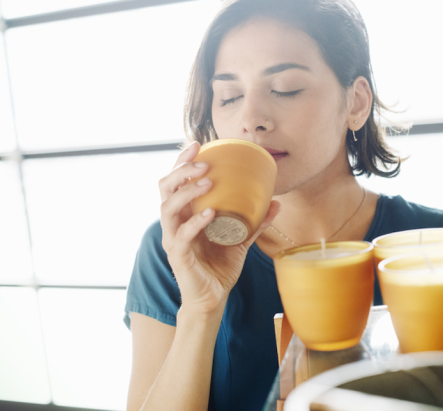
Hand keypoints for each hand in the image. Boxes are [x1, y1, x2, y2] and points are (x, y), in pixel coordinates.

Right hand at [158, 141, 279, 315]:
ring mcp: (173, 239)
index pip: (175, 181)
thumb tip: (277, 202)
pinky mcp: (178, 256)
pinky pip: (182, 235)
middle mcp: (174, 223)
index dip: (182, 161)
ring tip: (206, 181)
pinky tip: (210, 213)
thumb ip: (255, 222)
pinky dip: (195, 222)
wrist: (213, 298)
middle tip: (203, 162)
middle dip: (181, 170)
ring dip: (186, 192)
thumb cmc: (220, 265)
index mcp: (185, 214)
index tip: (197, 144)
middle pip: (165, 188)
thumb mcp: (241, 239)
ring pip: (167, 208)